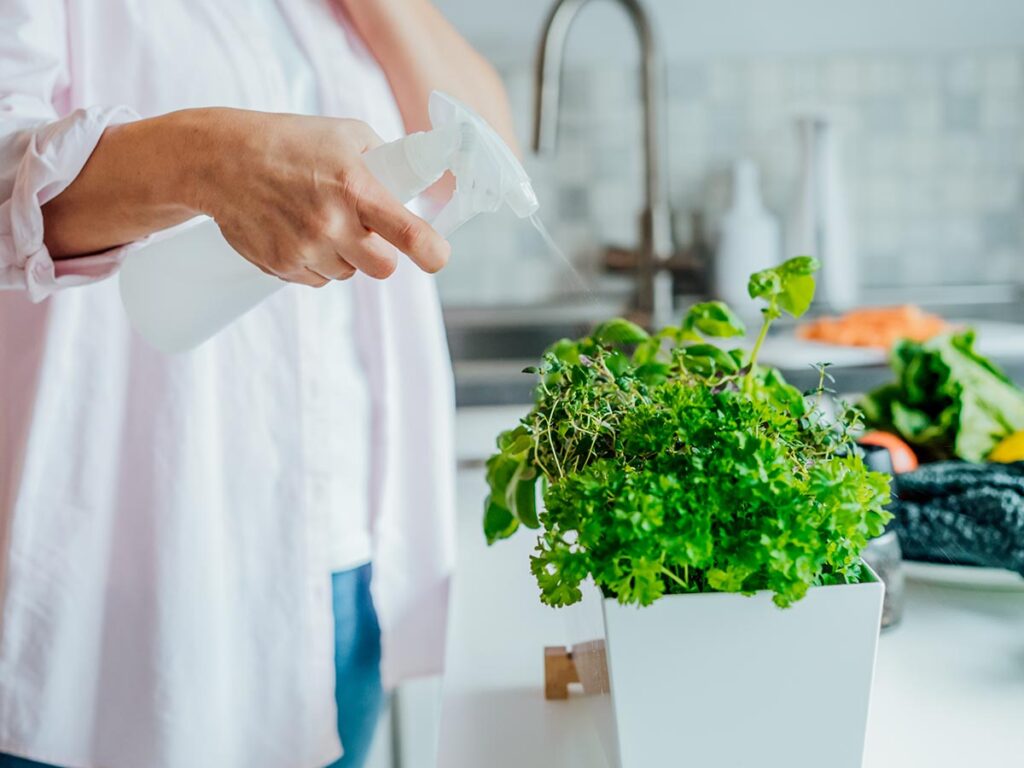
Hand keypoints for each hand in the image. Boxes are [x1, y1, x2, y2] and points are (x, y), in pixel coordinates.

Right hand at [191, 109, 449, 285]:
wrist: (220, 159)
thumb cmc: (289, 142)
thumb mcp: (346, 134)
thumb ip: (386, 162)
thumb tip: (415, 188)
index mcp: (356, 188)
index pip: (409, 234)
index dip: (432, 252)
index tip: (437, 256)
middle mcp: (332, 223)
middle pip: (383, 268)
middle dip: (381, 254)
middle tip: (366, 231)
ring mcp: (305, 249)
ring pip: (348, 274)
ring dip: (344, 255)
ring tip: (318, 219)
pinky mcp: (281, 266)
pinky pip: (317, 279)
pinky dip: (315, 262)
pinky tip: (297, 231)